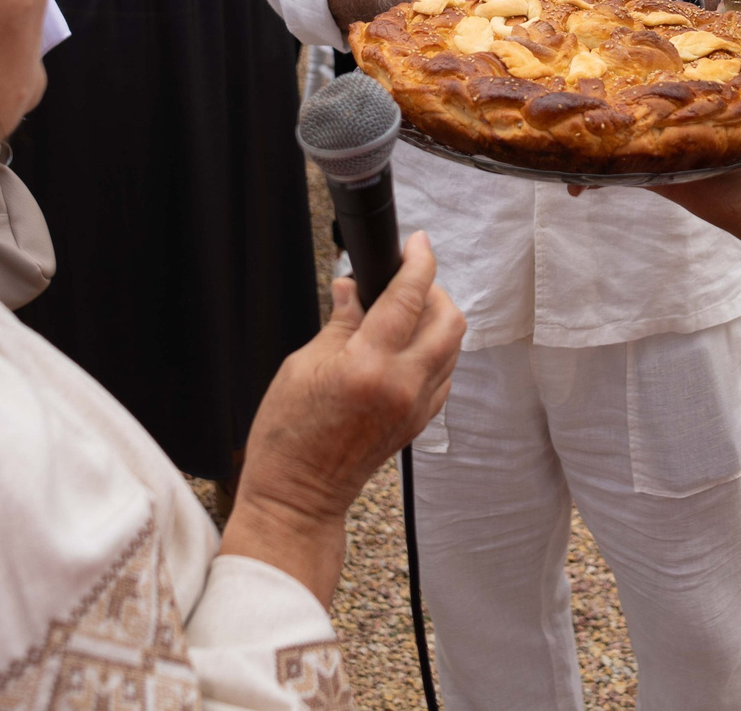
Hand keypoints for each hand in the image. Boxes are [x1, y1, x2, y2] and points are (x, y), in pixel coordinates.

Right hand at [222, 232, 463, 605]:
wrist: (298, 495)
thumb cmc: (288, 436)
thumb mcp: (302, 366)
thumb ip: (339, 323)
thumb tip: (352, 289)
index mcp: (369, 366)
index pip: (409, 297)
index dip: (418, 262)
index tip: (417, 244)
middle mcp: (402, 385)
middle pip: (449, 320)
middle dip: (435, 290)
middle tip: (408, 281)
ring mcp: (415, 407)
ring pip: (451, 348)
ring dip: (436, 322)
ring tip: (403, 314)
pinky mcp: (418, 423)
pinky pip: (443, 376)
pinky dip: (433, 353)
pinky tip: (405, 349)